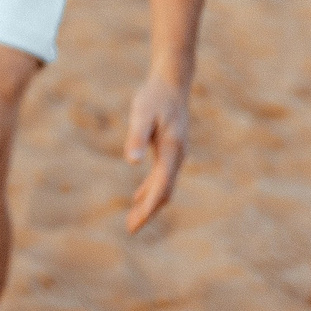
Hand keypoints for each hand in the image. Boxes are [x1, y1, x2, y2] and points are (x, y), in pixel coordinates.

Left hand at [121, 73, 190, 232]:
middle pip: (164, 191)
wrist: (172, 81)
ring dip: (148, 203)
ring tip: (132, 220)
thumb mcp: (142, 114)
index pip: (161, 186)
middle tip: (131, 229)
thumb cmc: (154, 96)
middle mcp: (178, 156)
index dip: (148, 207)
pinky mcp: (171, 150)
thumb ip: (136, 137)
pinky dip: (150, 189)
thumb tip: (131, 161)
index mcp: (172, 151)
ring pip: (164, 186)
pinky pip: (162, 176)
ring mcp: (177, 154)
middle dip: (148, 211)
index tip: (136, 224)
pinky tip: (137, 197)